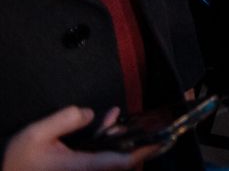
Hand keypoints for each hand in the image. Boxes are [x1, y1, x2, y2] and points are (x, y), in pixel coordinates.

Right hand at [2, 106, 159, 170]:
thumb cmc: (16, 163)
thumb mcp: (35, 135)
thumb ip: (64, 120)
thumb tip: (90, 113)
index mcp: (81, 167)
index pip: (121, 162)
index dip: (144, 151)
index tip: (161, 141)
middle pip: (123, 162)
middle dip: (139, 144)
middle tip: (155, 127)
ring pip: (113, 160)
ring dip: (122, 140)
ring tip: (123, 121)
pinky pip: (101, 159)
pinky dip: (109, 142)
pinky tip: (109, 123)